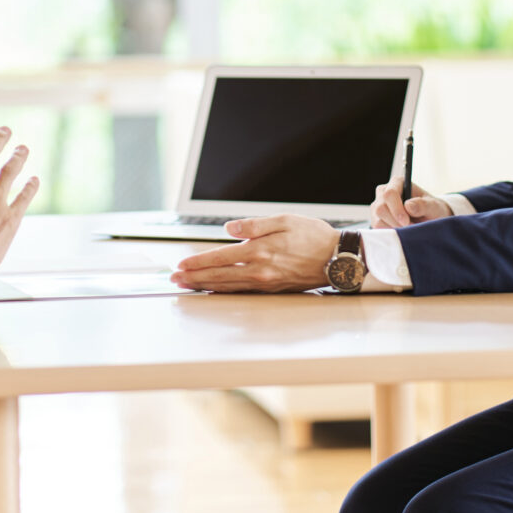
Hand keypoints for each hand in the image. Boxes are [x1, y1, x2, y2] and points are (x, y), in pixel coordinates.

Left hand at [171, 215, 337, 292]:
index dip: (198, 262)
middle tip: (175, 279)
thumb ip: (253, 224)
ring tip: (188, 286)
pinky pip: (242, 292)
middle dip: (195, 278)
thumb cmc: (313, 236)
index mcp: (260, 251)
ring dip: (205, 287)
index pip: (220, 258)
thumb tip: (229, 228)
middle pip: (219, 276)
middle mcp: (259, 270)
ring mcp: (265, 283)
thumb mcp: (284, 220)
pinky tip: (215, 290)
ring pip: (228, 287)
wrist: (337, 258)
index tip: (181, 265)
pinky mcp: (272, 289)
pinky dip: (224, 291)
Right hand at [369, 174, 451, 228]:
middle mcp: (384, 192)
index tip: (406, 221)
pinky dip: (390, 232)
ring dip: (394, 228)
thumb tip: (408, 205)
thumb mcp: (433, 206)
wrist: (430, 218)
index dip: (396, 209)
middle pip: (380, 208)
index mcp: (398, 182)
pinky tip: (401, 230)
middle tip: (410, 227)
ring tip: (408, 228)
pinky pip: (378, 228)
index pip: (389, 194)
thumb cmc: (432, 209)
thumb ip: (423, 205)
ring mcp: (378, 205)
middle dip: (395, 222)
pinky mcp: (376, 218)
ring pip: (377, 220)